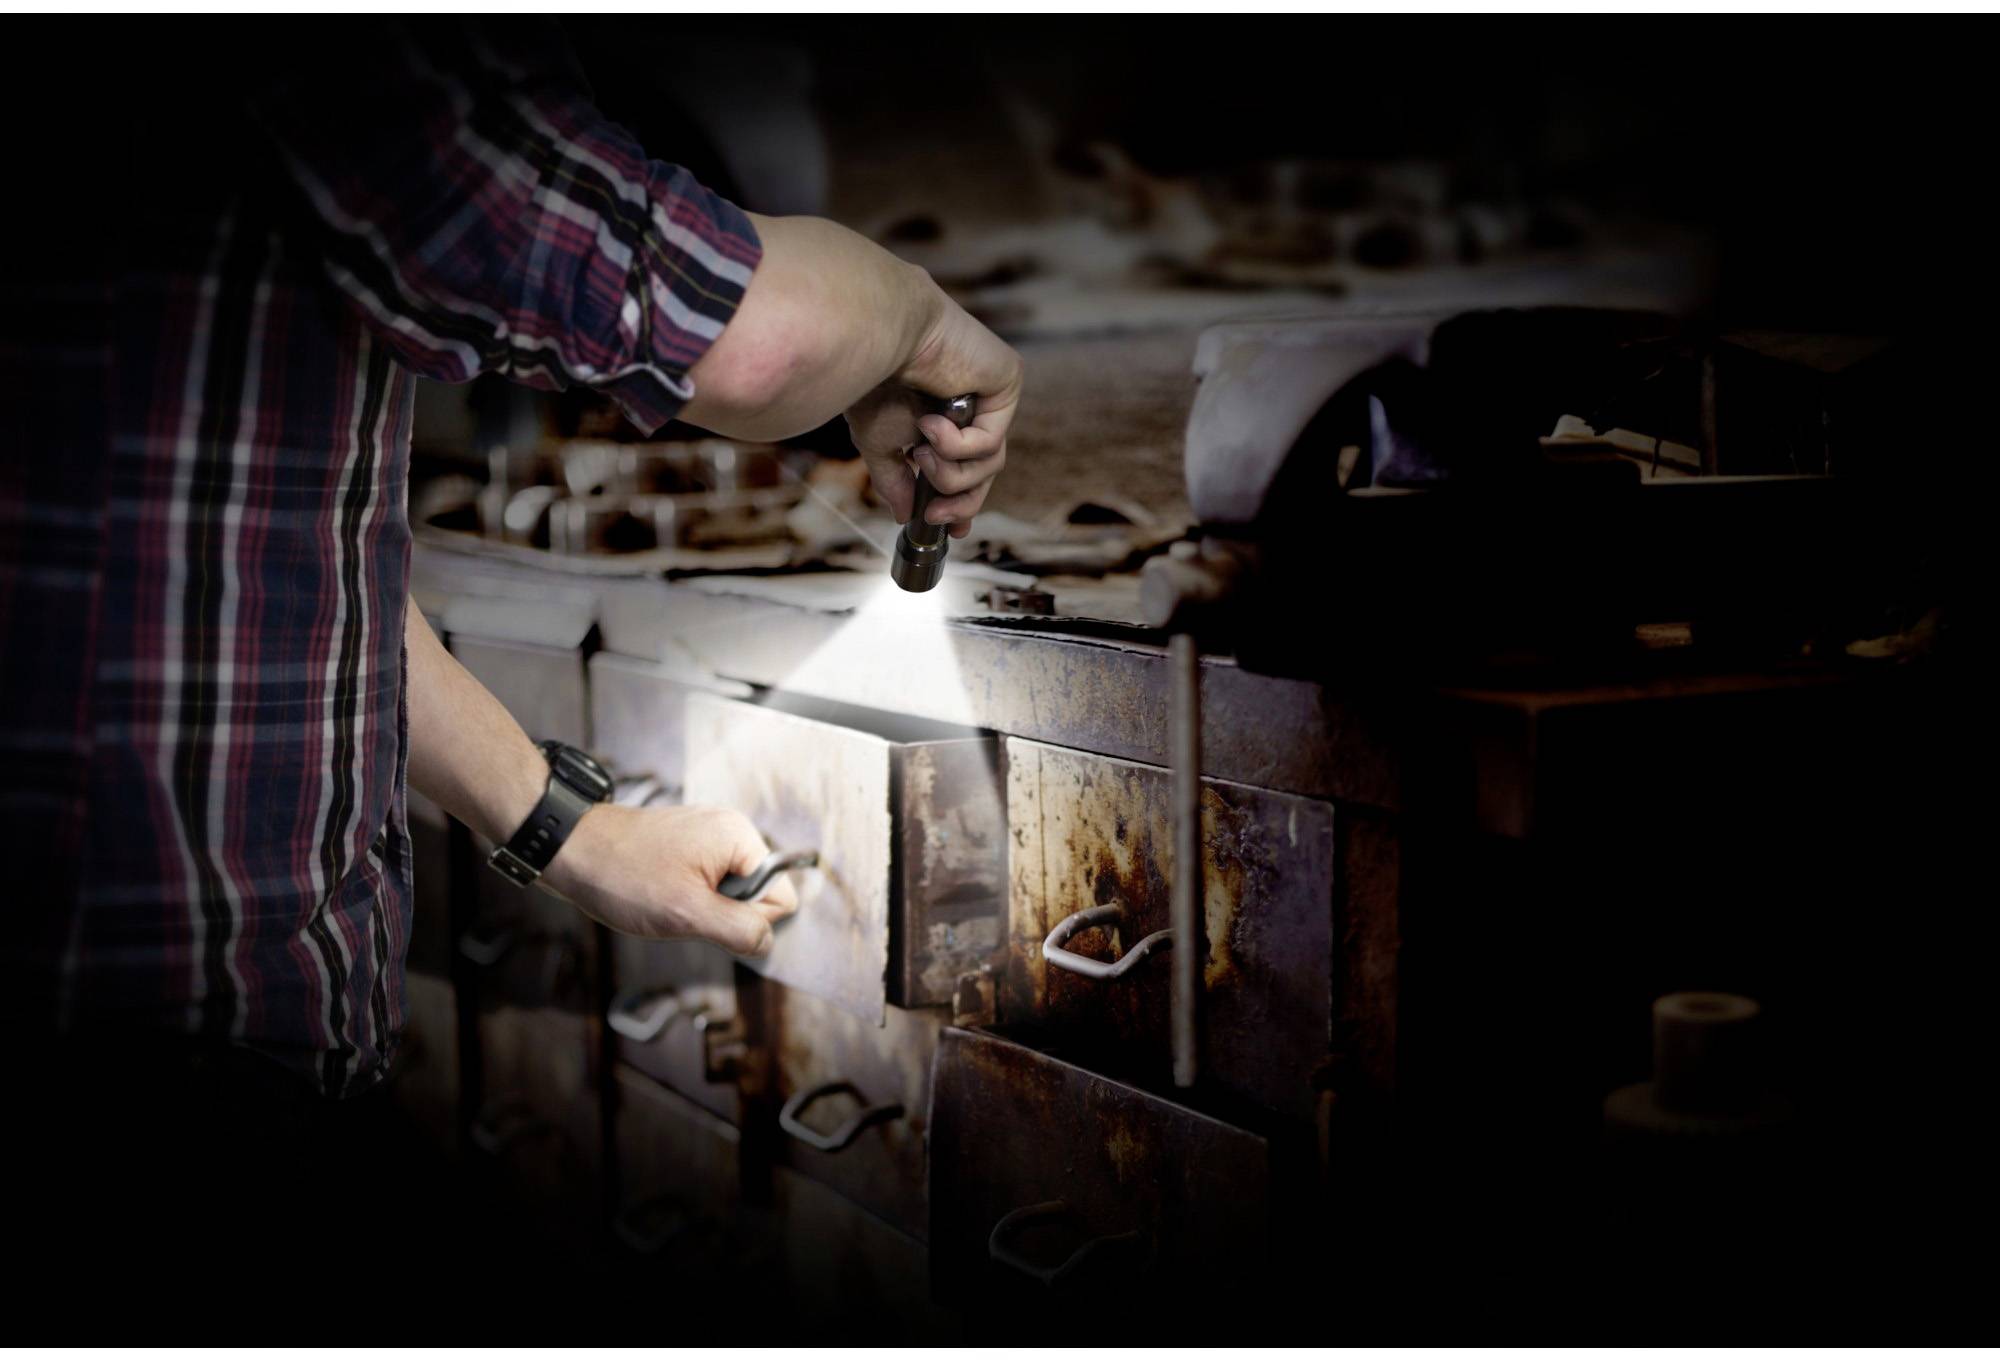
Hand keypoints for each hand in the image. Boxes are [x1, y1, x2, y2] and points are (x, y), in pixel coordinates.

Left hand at [541, 802, 799, 956]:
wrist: (568, 848)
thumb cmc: (624, 877)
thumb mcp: (688, 913)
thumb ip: (739, 929)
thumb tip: (766, 941)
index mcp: (740, 838)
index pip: (780, 897)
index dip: (745, 919)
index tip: (704, 911)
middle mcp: (730, 830)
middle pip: (756, 894)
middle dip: (721, 912)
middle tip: (680, 905)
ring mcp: (707, 835)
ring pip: (728, 891)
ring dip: (701, 906)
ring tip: (664, 897)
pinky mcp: (687, 843)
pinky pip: (707, 882)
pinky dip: (686, 895)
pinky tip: (657, 891)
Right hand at [845, 294, 1022, 539]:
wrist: (880, 335)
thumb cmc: (874, 379)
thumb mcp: (881, 445)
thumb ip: (896, 480)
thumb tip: (904, 515)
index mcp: (946, 420)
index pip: (967, 470)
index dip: (961, 504)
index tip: (950, 530)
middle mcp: (973, 407)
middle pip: (985, 475)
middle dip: (960, 502)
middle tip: (935, 517)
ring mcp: (993, 395)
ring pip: (990, 464)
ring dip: (950, 473)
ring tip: (923, 453)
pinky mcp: (1007, 382)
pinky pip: (991, 441)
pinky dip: (958, 445)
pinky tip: (932, 425)